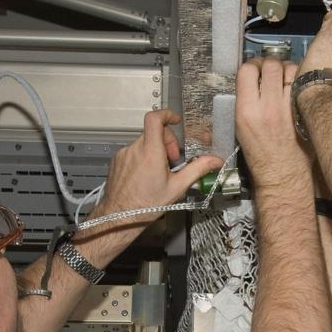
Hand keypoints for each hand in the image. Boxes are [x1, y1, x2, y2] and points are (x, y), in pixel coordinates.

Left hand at [95, 109, 221, 221]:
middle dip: (167, 142)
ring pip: (144, 143)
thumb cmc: (145, 205)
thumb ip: (198, 169)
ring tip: (159, 172)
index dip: (167, 114)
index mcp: (151, 152)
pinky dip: (143, 158)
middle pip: (154, 132)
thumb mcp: (177, 188)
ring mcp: (124, 154)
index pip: (155, 118)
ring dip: (155, 151)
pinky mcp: (117, 160)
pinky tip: (146, 176)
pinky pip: (133, 151)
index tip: (175, 120)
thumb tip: (214, 161)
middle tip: (172, 161)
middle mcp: (135, 149)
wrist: (119, 217)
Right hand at [236, 58, 311, 187]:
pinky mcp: (303, 111)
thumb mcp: (240, 127)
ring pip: (290, 69)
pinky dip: (300, 79)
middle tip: (271, 71)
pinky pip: (304, 82)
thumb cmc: (259, 153)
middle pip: (270, 65)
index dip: (251, 65)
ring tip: (285, 78)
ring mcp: (288, 109)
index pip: (247, 70)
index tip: (255, 70)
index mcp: (246, 111)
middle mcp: (267, 107)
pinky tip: (297, 86)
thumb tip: (253, 76)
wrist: (282, 174)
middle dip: (270, 64)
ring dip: (287, 68)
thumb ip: (246, 99)